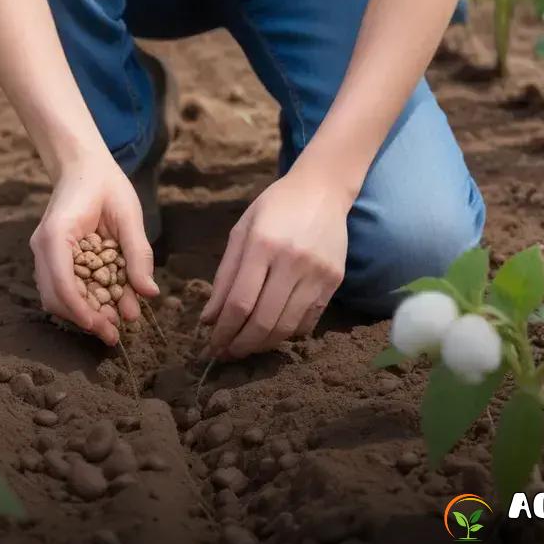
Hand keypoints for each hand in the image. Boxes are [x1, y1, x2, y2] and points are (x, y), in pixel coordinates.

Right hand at [30, 151, 159, 345]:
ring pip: (56, 297)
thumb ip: (138, 254)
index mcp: (56, 234)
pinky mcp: (53, 258)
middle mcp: (43, 247)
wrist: (83, 167)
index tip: (101, 327)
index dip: (79, 309)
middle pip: (54, 297)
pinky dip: (83, 301)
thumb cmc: (107, 185)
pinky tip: (107, 307)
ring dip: (83, 314)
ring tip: (114, 326)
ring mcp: (45, 254)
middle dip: (83, 319)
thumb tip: (148, 293)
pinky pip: (63, 287)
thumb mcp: (129, 215)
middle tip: (114, 336)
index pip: (60, 281)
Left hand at [200, 171, 351, 358]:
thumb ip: (224, 277)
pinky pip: (309, 321)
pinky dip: (288, 334)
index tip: (211, 346)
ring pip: (287, 327)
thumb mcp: (241, 232)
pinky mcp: (334, 281)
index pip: (239, 303)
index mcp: (263, 245)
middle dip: (240, 345)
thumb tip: (210, 319)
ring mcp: (318, 273)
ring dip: (262, 345)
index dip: (223, 331)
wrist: (322, 190)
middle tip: (226, 354)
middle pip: (263, 321)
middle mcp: (292, 261)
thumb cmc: (274, 208)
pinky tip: (272, 333)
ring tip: (246, 347)